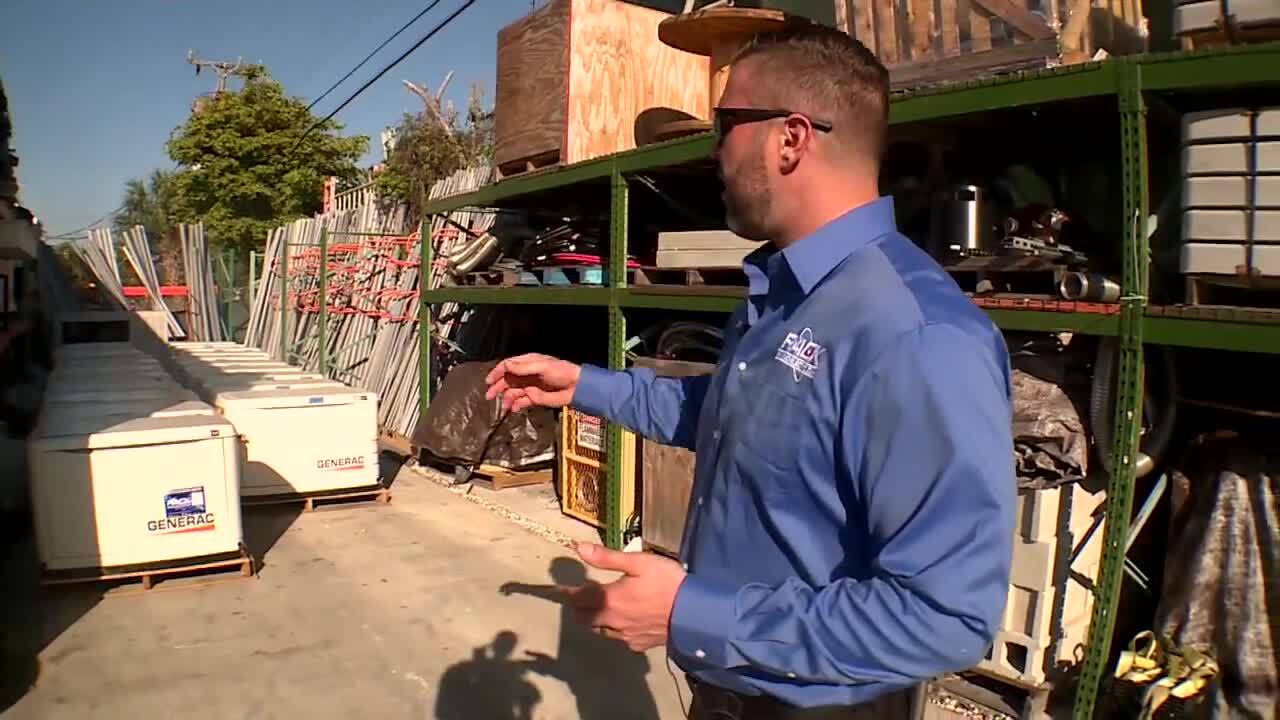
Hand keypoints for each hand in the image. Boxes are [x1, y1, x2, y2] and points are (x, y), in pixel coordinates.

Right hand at [484, 353, 581, 412]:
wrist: (576, 388)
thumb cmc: (561, 372)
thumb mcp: (542, 366)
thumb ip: (523, 368)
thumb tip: (506, 366)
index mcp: (528, 363)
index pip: (507, 366)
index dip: (497, 372)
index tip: (489, 381)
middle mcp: (526, 374)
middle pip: (507, 380)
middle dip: (497, 387)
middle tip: (489, 396)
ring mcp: (530, 386)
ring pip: (512, 392)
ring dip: (506, 398)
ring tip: (504, 405)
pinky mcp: (534, 398)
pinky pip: (521, 402)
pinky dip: (516, 405)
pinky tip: (513, 408)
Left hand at [560, 542, 686, 652]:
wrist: (694, 614)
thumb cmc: (666, 582)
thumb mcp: (638, 562)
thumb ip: (607, 558)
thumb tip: (578, 548)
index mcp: (609, 599)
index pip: (579, 598)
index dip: (568, 593)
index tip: (561, 590)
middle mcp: (612, 621)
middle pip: (584, 619)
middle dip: (579, 609)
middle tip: (582, 598)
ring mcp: (625, 636)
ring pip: (599, 631)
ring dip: (595, 621)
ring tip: (601, 610)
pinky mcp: (638, 645)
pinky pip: (618, 639)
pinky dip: (614, 631)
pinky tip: (624, 623)